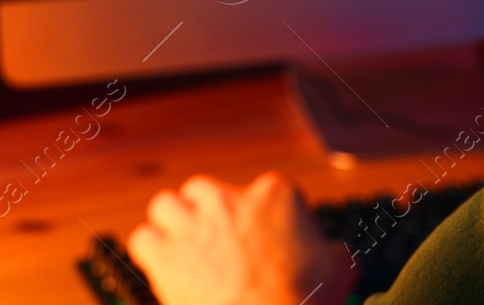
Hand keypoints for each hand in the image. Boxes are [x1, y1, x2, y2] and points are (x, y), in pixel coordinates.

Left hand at [128, 171, 357, 304]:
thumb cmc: (307, 302)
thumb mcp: (339, 269)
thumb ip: (334, 252)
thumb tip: (335, 255)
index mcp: (274, 194)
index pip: (261, 190)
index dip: (260, 216)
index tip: (263, 240)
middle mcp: (228, 201)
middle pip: (203, 191)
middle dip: (205, 212)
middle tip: (214, 239)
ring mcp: (193, 226)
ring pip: (165, 205)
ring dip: (171, 223)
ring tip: (181, 244)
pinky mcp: (165, 257)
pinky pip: (143, 239)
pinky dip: (150, 250)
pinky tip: (162, 264)